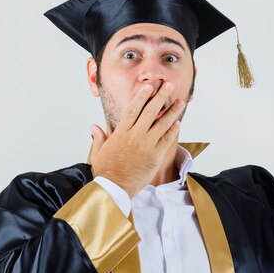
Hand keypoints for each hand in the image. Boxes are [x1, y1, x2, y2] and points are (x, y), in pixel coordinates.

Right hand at [90, 82, 184, 197]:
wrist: (115, 187)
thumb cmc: (106, 171)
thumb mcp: (99, 152)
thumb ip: (99, 137)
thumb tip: (94, 127)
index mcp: (121, 133)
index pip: (133, 109)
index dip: (142, 96)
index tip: (149, 87)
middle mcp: (135, 136)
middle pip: (150, 111)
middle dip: (161, 97)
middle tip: (169, 85)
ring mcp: (146, 145)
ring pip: (162, 123)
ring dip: (172, 111)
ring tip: (180, 101)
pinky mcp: (155, 155)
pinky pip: (167, 139)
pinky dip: (173, 130)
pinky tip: (178, 121)